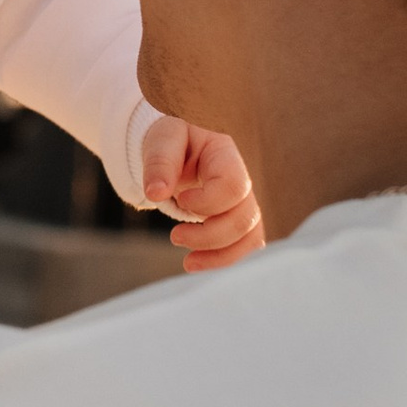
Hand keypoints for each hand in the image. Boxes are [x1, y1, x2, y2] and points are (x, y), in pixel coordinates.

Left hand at [136, 113, 262, 269]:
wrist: (175, 150)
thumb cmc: (171, 141)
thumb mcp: (161, 140)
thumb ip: (160, 163)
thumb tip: (155, 192)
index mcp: (225, 156)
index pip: (233, 185)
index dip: (208, 201)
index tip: (180, 199)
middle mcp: (241, 181)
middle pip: (245, 218)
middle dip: (210, 235)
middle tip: (175, 237)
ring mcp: (242, 204)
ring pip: (250, 238)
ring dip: (222, 257)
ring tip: (189, 263)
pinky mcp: (237, 222)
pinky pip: (246, 248)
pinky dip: (226, 262)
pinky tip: (201, 265)